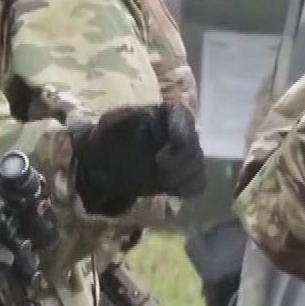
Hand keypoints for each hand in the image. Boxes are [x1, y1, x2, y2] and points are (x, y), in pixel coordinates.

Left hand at [73, 104, 207, 215]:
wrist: (105, 164)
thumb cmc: (109, 138)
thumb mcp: (110, 123)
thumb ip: (125, 117)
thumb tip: (142, 113)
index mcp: (165, 114)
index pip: (182, 116)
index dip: (183, 129)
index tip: (177, 142)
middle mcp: (180, 132)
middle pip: (193, 145)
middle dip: (180, 160)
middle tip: (160, 169)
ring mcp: (184, 155)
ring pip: (197, 165)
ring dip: (182, 177)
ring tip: (161, 182)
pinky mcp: (184, 176)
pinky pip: (198, 183)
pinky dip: (188, 188)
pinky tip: (172, 192)